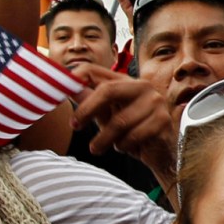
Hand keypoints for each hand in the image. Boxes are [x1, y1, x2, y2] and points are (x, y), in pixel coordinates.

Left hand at [71, 64, 176, 187]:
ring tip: (102, 147)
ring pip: (118, 122)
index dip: (75, 80)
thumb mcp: (106, 115)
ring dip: (105, 140)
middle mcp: (142, 86)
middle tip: (75, 126)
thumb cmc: (132, 131)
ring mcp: (155, 102)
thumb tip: (67, 88)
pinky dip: (123, 146)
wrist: (161, 152)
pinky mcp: (162, 120)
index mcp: (125, 81)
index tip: (60, 94)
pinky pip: (132, 136)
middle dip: (87, 111)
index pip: (94, 70)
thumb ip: (90, 101)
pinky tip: (127, 147)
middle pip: (107, 90)